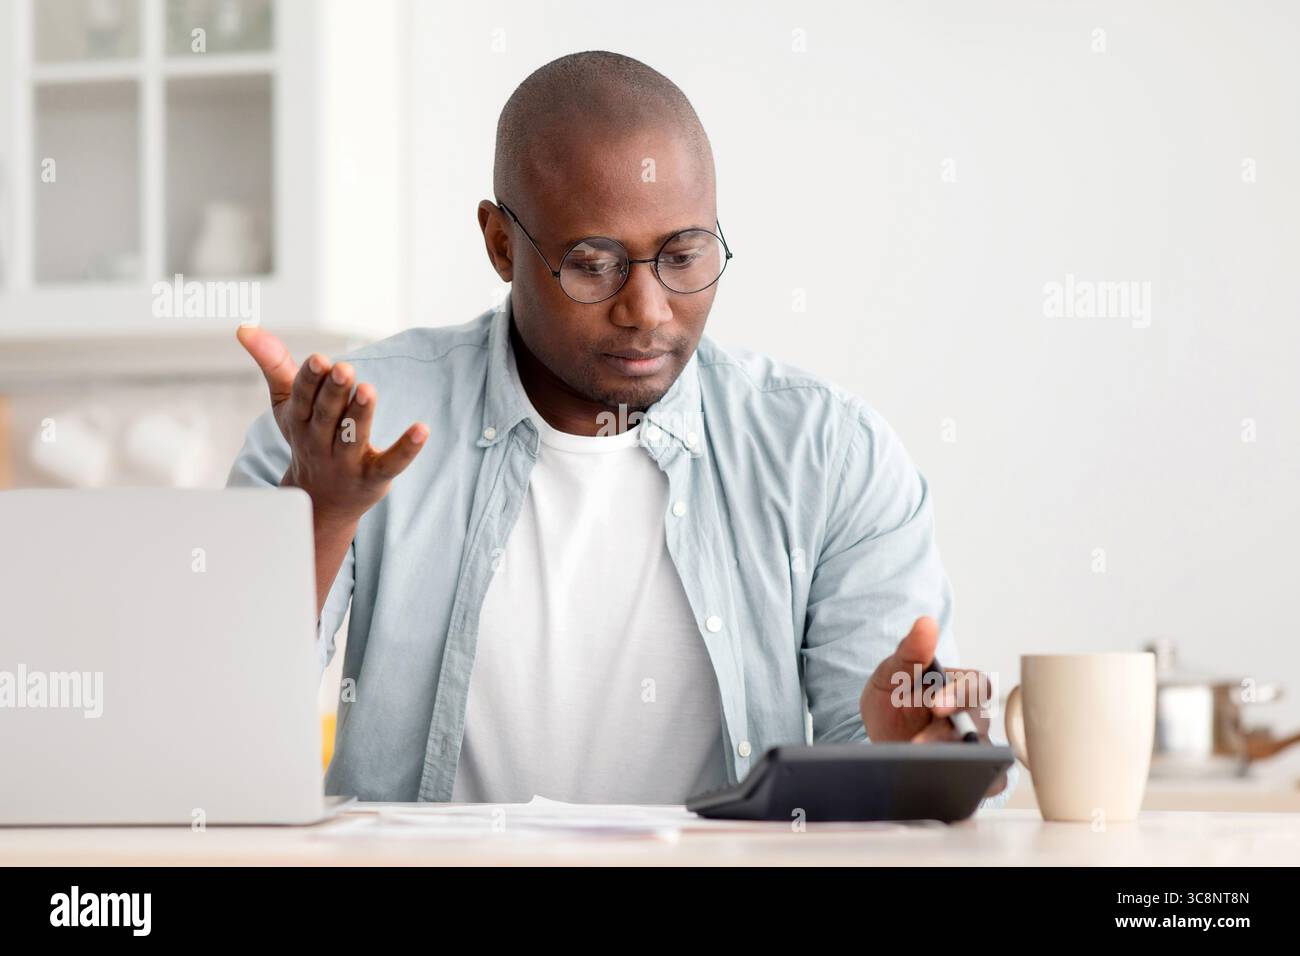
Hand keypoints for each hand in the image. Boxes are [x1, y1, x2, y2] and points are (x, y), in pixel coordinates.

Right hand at [236, 326, 427, 525]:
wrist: (320, 502)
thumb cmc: (307, 438)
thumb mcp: (287, 404)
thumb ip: (273, 364)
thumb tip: (244, 328)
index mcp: (299, 420)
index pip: (302, 397)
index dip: (310, 379)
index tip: (319, 360)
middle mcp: (320, 441)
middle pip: (326, 415)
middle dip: (334, 392)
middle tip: (345, 369)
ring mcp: (346, 462)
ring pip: (353, 437)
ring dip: (361, 414)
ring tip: (368, 390)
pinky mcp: (373, 477)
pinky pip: (391, 463)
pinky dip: (407, 448)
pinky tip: (422, 429)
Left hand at [859, 616, 1007, 796]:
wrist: (879, 736)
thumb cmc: (892, 699)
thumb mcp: (890, 674)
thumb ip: (908, 652)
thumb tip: (925, 622)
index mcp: (958, 685)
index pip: (975, 684)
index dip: (958, 694)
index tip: (934, 704)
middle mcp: (972, 714)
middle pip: (978, 720)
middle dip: (950, 732)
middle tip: (920, 742)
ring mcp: (973, 744)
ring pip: (984, 751)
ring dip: (958, 758)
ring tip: (924, 764)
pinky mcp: (973, 771)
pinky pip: (992, 779)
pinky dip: (981, 783)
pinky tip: (951, 783)